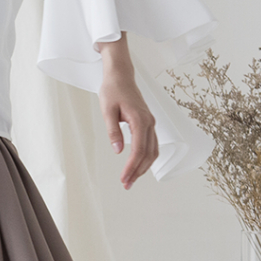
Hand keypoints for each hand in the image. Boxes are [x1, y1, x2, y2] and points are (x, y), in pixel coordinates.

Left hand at [96, 34, 158, 189]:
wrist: (121, 75)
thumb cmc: (112, 90)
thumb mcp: (107, 110)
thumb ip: (113, 131)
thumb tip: (117, 151)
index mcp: (139, 120)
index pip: (138, 150)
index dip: (131, 167)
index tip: (123, 179)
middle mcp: (149, 122)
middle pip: (148, 154)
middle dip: (138, 172)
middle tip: (127, 186)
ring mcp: (150, 123)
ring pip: (153, 151)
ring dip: (143, 167)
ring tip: (131, 180)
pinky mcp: (148, 123)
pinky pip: (152, 145)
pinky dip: (147, 158)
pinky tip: (138, 167)